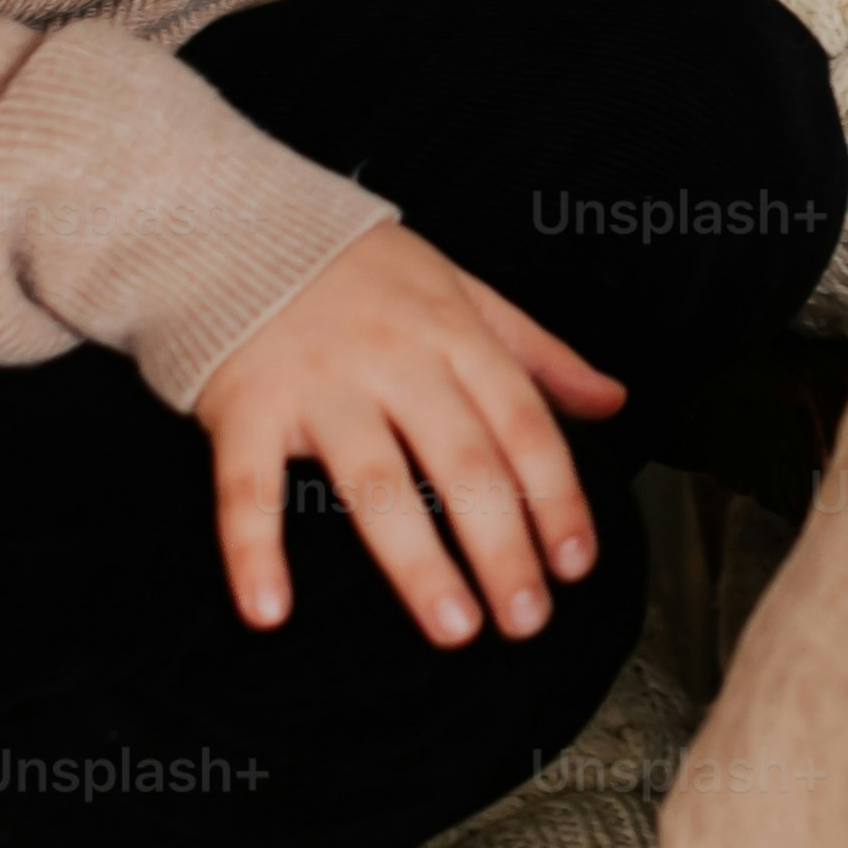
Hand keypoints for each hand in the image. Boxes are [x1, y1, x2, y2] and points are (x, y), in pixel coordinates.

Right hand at [186, 223, 624, 643]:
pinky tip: (269, 611)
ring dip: (416, 560)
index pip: (521, 422)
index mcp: (453, 332)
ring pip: (374, 480)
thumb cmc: (359, 271)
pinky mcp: (245, 404)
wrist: (233, 220)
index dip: (556, 496)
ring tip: (453, 627)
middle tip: (527, 620)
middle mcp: (393, 357)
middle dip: (502, 545)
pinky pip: (247, 487)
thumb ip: (537, 353)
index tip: (576, 564)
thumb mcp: (462, 291)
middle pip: (462, 459)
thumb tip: (614, 402)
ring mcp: (318, 382)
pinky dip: (254, 549)